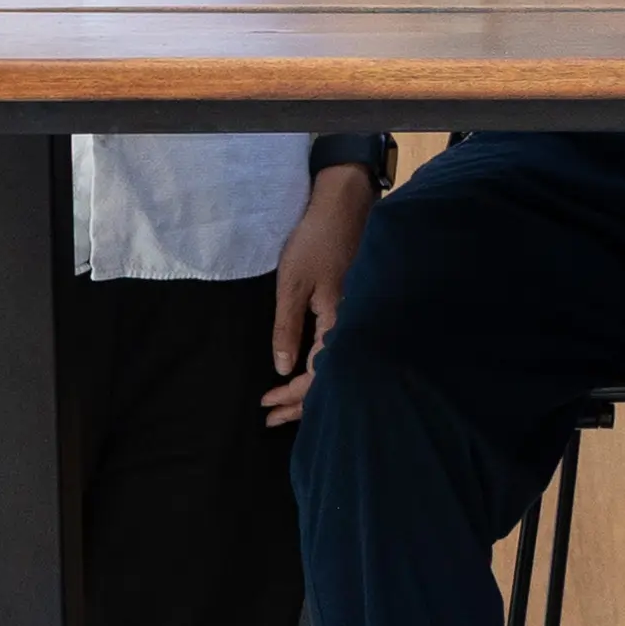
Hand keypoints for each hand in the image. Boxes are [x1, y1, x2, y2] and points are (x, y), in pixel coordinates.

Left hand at [260, 163, 371, 422]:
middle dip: (302, 403)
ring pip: (338, 364)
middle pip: (332, 377)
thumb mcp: (292, 286)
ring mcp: (358, 315)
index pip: (318, 375)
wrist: (345, 206)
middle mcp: (354, 324)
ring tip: (287, 403)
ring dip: (311, 387)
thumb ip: (287, 329)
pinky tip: (309, 370)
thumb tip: (281, 370)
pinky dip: (323, 367)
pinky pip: (341, 348)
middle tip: (272, 419)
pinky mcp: (355, 305)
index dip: (292, 396)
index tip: (266, 406)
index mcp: (340, 323)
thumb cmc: (316, 243)